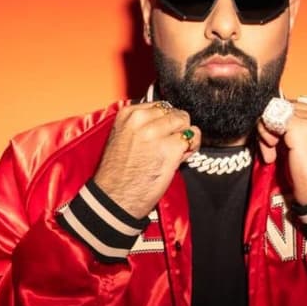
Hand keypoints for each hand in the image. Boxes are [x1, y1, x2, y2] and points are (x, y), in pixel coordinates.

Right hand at [94, 102, 200, 217]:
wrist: (114, 198)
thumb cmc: (119, 174)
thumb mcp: (124, 137)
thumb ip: (144, 126)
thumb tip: (169, 123)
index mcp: (128, 114)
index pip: (161, 107)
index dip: (167, 122)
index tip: (164, 135)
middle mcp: (141, 120)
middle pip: (175, 113)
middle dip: (178, 129)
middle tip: (171, 146)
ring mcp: (155, 133)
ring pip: (186, 124)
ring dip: (186, 138)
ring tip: (177, 152)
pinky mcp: (170, 148)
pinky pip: (191, 139)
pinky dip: (191, 149)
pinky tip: (180, 159)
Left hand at [257, 99, 306, 204]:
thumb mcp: (306, 143)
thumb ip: (292, 128)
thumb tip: (269, 119)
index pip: (289, 106)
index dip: (277, 124)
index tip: (274, 145)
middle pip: (280, 108)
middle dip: (270, 129)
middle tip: (271, 152)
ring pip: (273, 113)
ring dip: (266, 134)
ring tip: (272, 155)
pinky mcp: (301, 128)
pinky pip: (270, 122)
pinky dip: (265, 138)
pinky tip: (271, 156)